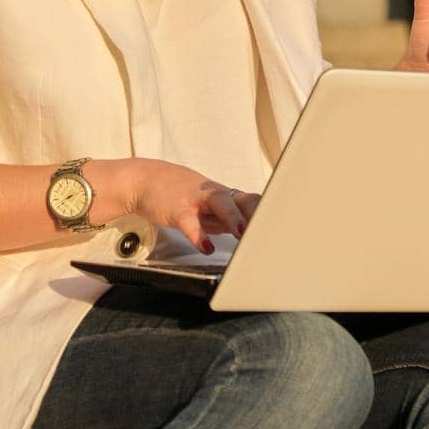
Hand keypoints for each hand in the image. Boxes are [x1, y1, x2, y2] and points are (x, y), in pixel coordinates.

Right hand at [123, 159, 259, 253]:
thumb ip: (227, 219)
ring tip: (243, 234)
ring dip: (234, 218)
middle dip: (259, 214)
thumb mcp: (207, 206)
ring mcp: (196, 198)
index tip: (285, 230)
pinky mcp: (177, 208)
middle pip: (243, 198)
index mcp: (224, 195)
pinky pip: (190, 221)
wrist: (143, 180)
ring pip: (221, 203)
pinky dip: (199, 235)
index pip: (254, 201)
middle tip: (271, 231)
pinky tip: (205, 247)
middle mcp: (214, 194)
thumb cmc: (179, 194)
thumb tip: (249, 234)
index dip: (268, 214)